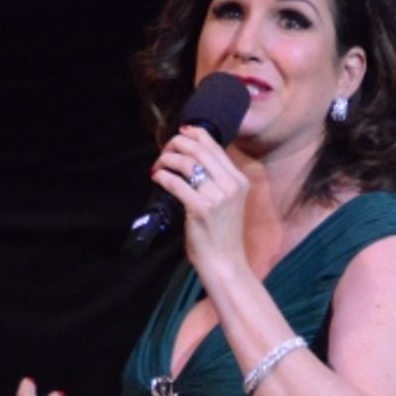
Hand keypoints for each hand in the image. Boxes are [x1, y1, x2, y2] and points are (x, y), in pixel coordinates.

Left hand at [151, 125, 248, 272]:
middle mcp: (231, 184)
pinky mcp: (201, 209)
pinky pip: (176, 183)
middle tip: (164, 151)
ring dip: (167, 159)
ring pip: (187, 163)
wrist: (225, 262)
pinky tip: (156, 177)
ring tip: (158, 165)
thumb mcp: (227, 201)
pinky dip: (163, 176)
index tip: (180, 133)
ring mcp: (217, 196)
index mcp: (239, 180)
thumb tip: (190, 160)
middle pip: (199, 150)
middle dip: (176, 145)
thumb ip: (216, 180)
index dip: (194, 134)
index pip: (214, 146)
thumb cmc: (222, 234)